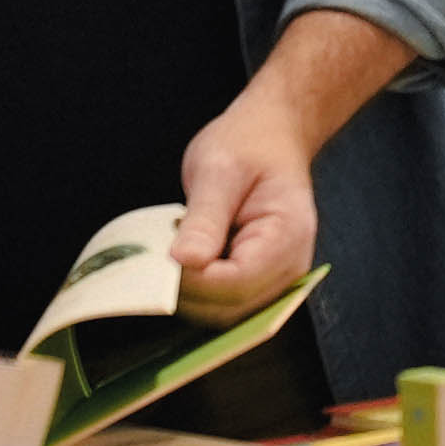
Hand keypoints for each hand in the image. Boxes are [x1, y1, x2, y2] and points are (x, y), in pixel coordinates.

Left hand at [173, 90, 323, 326]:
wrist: (273, 132)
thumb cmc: (250, 143)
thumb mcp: (220, 169)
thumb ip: (205, 219)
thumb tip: (184, 263)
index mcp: (288, 235)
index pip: (237, 283)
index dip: (192, 281)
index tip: (155, 259)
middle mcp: (291, 265)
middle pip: (232, 308)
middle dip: (187, 292)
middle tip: (153, 258)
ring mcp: (278, 277)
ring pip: (225, 313)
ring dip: (189, 294)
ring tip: (171, 252)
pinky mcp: (260, 279)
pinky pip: (224, 302)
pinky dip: (196, 290)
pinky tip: (184, 260)